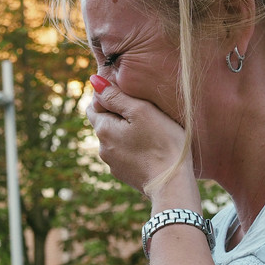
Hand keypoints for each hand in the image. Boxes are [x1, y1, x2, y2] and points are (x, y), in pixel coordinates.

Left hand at [87, 75, 196, 198]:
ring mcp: (112, 163)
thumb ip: (116, 96)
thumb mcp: (141, 111)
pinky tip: (150, 146)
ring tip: (149, 128)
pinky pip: (124, 154)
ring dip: (126, 131)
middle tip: (142, 109)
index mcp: (103, 130)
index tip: (127, 94)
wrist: (171, 183)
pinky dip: (133, 146)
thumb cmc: (161, 142)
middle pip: (104, 123)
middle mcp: (102, 148)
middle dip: (118, 114)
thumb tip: (94, 81)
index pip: (93, 106)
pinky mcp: (124, 174)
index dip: (107, 97)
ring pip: (115, 139)